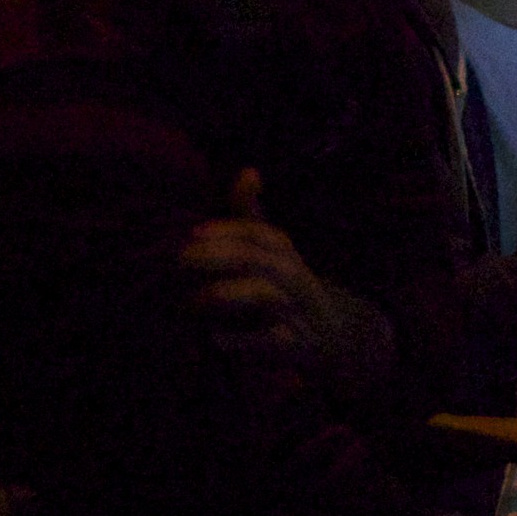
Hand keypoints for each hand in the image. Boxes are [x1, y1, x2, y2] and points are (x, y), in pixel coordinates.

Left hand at [180, 169, 393, 387]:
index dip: (226, 231)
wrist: (337, 334)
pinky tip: (215, 340)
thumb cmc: (290, 287)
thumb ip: (253, 214)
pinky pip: (270, 341)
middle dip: (217, 257)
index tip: (192, 234)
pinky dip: (243, 341)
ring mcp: (295, 311)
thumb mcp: (275, 250)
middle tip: (179, 262)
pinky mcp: (294, 345)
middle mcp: (293, 277)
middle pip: (257, 259)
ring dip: (225, 296)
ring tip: (192, 302)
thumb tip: (248, 170)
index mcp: (284, 252)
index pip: (258, 234)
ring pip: (265, 294)